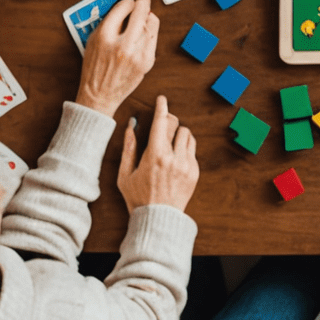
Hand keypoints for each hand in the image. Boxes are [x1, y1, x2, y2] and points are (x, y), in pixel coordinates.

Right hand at [75, 0, 157, 116]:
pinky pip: (154, 37)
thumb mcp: (92, 41)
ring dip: (148, 16)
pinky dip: (150, 31)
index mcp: (104, 37)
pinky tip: (143, 32)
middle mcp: (122, 44)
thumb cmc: (94, 67)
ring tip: (142, 17)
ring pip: (152, 22)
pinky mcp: (147, 61)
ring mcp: (137, 53)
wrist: (99, 96)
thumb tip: (125, 5)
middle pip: (141, 10)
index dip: (128, 0)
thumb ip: (108, 22)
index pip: (123, 7)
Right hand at [117, 95, 197, 213]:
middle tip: (162, 126)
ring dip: (178, 135)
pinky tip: (174, 160)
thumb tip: (131, 126)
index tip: (162, 99)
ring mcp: (187, 164)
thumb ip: (128, 149)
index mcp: (155, 156)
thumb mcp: (124, 175)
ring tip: (168, 146)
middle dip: (169, 122)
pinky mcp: (195, 171)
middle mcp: (174, 157)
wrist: (157, 219)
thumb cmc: (137, 198)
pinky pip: (192, 150)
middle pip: (176, 125)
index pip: (161, 123)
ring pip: (187, 135)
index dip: (161, 108)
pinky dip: (184, 149)